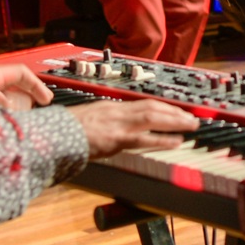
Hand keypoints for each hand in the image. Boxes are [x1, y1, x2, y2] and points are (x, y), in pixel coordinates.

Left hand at [0, 63, 52, 111]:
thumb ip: (0, 102)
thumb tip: (16, 107)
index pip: (22, 74)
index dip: (36, 85)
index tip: (45, 98)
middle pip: (18, 82)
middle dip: (31, 93)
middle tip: (42, 104)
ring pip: (10, 92)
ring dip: (19, 101)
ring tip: (28, 113)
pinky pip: (0, 99)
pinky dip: (8, 106)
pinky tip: (8, 116)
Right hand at [71, 99, 198, 159]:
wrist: (53, 135)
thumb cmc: (67, 131)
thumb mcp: (90, 121)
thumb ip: (107, 123)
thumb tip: (120, 129)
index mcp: (111, 106)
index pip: (143, 103)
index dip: (163, 107)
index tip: (177, 111)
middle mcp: (117, 111)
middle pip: (152, 107)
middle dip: (174, 112)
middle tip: (192, 117)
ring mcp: (117, 124)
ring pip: (152, 118)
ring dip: (174, 121)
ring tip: (191, 125)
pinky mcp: (115, 139)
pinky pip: (143, 138)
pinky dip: (161, 139)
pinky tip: (176, 141)